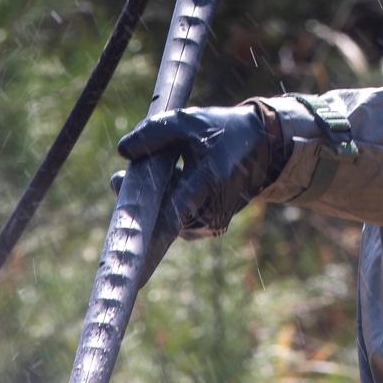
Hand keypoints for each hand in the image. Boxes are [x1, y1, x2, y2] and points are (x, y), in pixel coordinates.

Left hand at [113, 103, 282, 275]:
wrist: (261, 147)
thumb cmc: (224, 132)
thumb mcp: (189, 122)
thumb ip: (154, 133)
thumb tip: (123, 151)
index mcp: (209, 182)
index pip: (172, 215)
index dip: (148, 239)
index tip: (129, 261)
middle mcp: (211, 212)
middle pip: (159, 216)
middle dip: (138, 198)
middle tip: (121, 177)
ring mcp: (209, 224)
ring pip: (166, 219)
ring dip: (155, 199)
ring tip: (168, 170)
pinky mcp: (207, 228)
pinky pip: (176, 221)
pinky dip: (168, 205)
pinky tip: (178, 181)